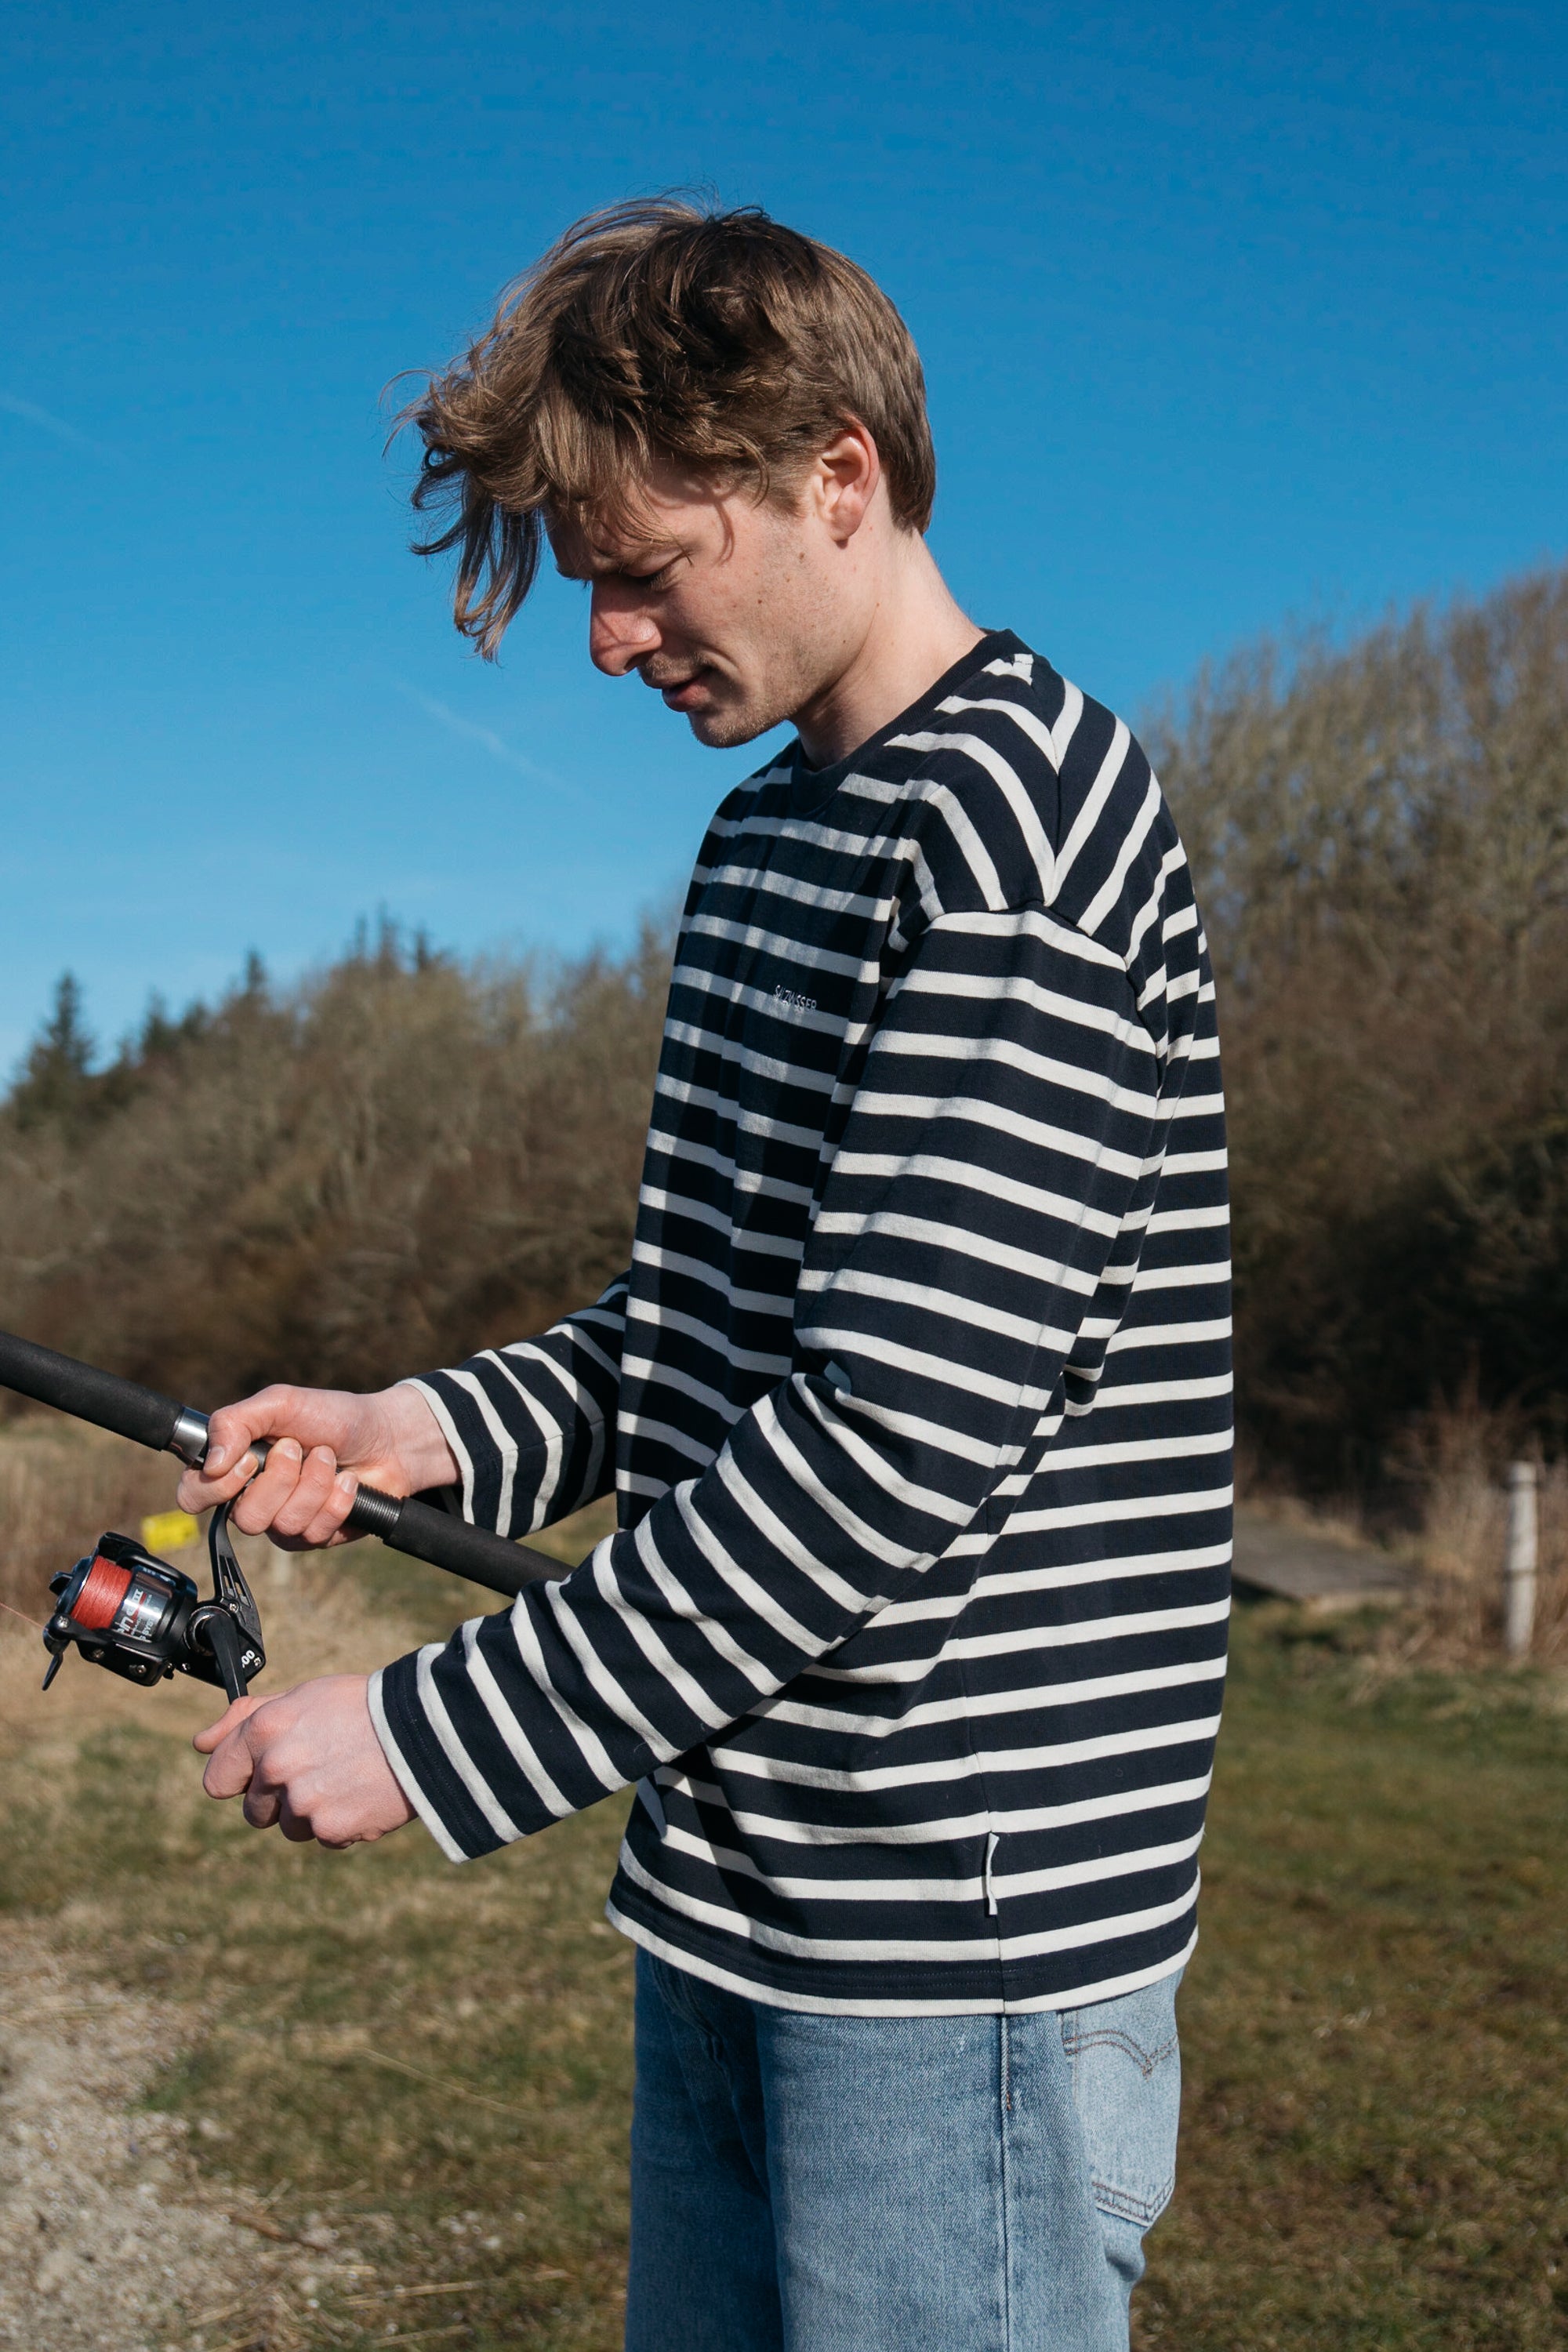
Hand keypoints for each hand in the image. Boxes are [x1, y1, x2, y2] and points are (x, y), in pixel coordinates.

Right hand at [175, 1380, 458, 1548]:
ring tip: (329, 1459)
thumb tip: (211, 1462)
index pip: (193, 1495)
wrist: (388, 1437)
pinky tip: (348, 1482)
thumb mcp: (280, 1403)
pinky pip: (316, 1532)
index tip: (251, 1458)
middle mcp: (252, 1498)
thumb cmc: (332, 1416)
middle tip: (301, 1448)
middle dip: (283, 1478)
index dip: (218, 1486)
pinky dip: (338, 1500)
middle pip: (246, 1518)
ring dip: (316, 1484)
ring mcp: (283, 1521)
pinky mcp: (315, 1536)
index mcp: (234, 1465)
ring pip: (285, 1524)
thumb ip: (235, 1422)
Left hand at [194, 1675, 415, 1846]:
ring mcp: (303, 1803)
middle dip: (281, 1798)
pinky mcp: (332, 1830)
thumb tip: (200, 1743)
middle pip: (255, 1811)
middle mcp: (276, 1769)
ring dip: (313, 1813)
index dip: (240, 1779)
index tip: (260, 1775)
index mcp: (263, 1731)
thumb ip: (244, 1718)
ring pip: (290, 1828)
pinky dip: (342, 1823)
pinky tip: (363, 1794)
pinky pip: (325, 1839)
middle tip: (320, 1771)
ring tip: (347, 1779)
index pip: (217, 1779)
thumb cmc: (360, 1706)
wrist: (425, 1728)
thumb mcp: (301, 1697)